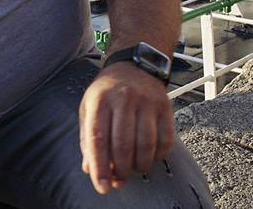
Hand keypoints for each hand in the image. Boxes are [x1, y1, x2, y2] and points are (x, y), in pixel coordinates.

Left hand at [78, 63, 174, 194]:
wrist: (134, 65)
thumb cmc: (107, 92)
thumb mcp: (89, 108)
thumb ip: (87, 139)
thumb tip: (90, 169)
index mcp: (100, 101)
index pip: (98, 139)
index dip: (100, 167)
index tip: (103, 187)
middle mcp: (123, 99)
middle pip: (123, 145)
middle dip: (121, 170)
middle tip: (120, 179)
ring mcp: (146, 101)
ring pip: (146, 145)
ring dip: (140, 166)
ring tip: (134, 169)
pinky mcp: (165, 106)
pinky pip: (165, 139)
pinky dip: (159, 156)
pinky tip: (151, 157)